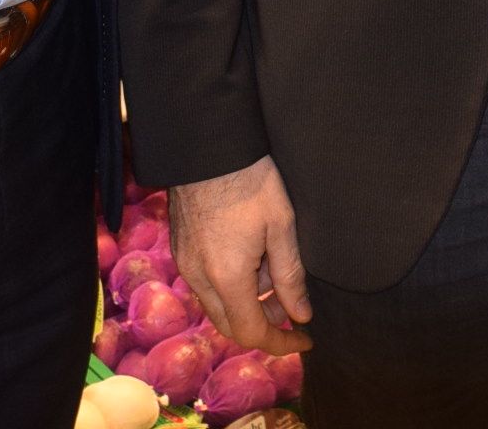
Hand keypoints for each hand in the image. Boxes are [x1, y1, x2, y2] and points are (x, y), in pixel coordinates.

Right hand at [169, 155, 313, 351]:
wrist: (209, 145)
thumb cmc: (250, 180)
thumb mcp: (282, 227)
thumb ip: (291, 276)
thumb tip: (301, 314)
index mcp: (227, 277)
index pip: (252, 333)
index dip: (282, 343)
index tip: (305, 336)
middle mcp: (200, 278)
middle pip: (231, 326)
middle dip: (265, 323)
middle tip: (292, 307)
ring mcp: (186, 264)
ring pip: (217, 306)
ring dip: (248, 303)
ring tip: (274, 273)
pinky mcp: (181, 250)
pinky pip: (206, 285)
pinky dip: (231, 286)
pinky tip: (251, 259)